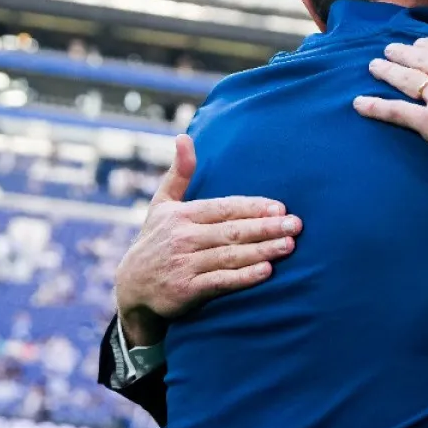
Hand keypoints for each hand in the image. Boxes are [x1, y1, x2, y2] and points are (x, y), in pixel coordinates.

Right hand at [114, 134, 301, 345]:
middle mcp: (183, 237)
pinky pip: (220, 281)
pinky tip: (266, 271)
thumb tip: (184, 137)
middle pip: (232, 231)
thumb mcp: (161, 204)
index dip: (253, 207)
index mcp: (181, 215)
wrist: (132, 286)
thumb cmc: (156, 240)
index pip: (224, 208)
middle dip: (266, 227)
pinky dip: (244, 277)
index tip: (280, 207)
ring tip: (289, 245)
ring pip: (230, 255)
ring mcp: (185, 264)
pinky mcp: (186, 290)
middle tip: (296, 225)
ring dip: (262, 250)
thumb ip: (179, 173)